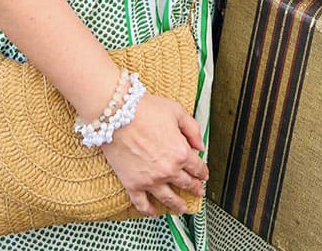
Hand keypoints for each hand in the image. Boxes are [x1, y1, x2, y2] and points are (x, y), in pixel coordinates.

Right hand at [102, 93, 207, 215]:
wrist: (117, 114)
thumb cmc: (146, 109)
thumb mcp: (177, 112)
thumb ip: (192, 129)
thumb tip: (201, 146)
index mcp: (181, 152)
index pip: (197, 167)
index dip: (203, 172)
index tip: (204, 176)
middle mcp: (168, 170)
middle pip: (186, 183)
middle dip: (194, 188)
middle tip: (198, 192)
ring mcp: (150, 180)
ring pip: (168, 198)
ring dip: (178, 205)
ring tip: (183, 209)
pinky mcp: (132, 184)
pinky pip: (142, 204)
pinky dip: (149, 211)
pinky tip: (154, 212)